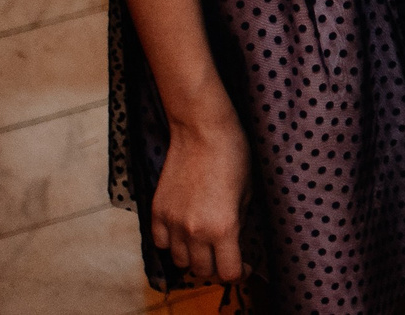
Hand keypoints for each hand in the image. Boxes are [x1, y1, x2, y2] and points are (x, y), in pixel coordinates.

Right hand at [152, 110, 248, 282]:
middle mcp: (195, 232)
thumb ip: (240, 222)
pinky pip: (160, 243)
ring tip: (204, 243)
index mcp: (224, 228)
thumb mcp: (248, 192)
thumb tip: (235, 241)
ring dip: (193, 257)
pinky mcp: (156, 212)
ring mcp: (172, 223)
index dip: (239, 273)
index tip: (244, 267)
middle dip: (216, 266)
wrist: (202, 130)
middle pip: (202, 271)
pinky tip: (183, 231)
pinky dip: (172, 243)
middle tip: (225, 255)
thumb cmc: (234, 156)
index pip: (228, 273)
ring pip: (179, 261)